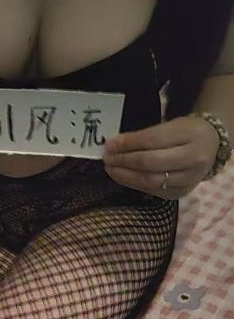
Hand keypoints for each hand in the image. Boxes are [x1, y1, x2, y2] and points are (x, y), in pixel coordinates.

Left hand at [103, 115, 219, 198]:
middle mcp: (192, 159)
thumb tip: (114, 145)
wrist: (212, 146)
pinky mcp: (180, 193)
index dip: (127, 144)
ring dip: (125, 176)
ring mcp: (188, 179)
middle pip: (150, 163)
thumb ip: (145, 136)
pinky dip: (134, 184)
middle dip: (124, 161)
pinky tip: (123, 177)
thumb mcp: (170, 125)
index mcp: (190, 135)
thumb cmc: (186, 133)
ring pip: (149, 181)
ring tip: (111, 169)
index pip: (151, 140)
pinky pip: (152, 190)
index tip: (109, 144)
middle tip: (107, 158)